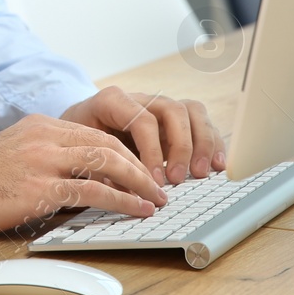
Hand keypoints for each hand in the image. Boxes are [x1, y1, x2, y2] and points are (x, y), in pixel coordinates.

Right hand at [0, 114, 166, 237]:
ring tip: (156, 199)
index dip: (124, 152)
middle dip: (139, 165)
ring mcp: (44, 160)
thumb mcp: (15, 153)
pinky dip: (120, 201)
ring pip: (106, 162)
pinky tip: (135, 210)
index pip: (94, 133)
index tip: (141, 169)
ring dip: (138, 182)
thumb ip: (47, 156)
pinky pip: (92, 192)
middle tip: (158, 185)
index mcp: (41, 125)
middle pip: (107, 144)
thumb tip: (81, 177)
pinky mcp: (41, 188)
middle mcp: (46, 136)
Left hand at [61, 85, 224, 185]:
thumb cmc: (78, 141)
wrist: (75, 128)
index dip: (152, 150)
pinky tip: (218, 165)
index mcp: (112, 100)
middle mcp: (141, 99)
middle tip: (178, 179)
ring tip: (201, 173)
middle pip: (173, 110)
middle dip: (180, 146)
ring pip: (192, 111)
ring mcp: (160, 107)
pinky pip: (201, 123)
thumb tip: (128, 195)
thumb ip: (101, 170)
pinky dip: (213, 142)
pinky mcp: (175, 121)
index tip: (154, 180)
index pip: (143, 119)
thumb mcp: (80, 152)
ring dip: (202, 143)